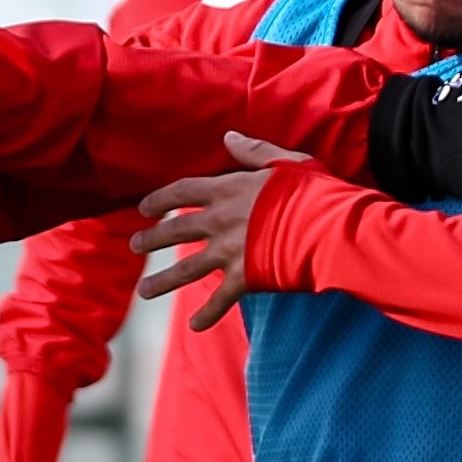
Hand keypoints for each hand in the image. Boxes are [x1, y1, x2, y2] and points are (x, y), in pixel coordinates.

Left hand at [134, 133, 300, 330]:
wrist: (327, 227)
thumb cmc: (313, 192)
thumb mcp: (285, 161)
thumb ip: (254, 151)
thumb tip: (229, 136)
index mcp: (228, 190)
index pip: (182, 192)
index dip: (161, 200)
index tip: (144, 208)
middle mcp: (220, 221)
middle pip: (176, 231)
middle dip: (152, 239)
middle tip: (134, 246)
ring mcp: (229, 252)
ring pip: (187, 269)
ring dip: (163, 282)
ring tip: (144, 291)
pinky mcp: (245, 278)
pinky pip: (220, 301)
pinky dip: (207, 315)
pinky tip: (194, 326)